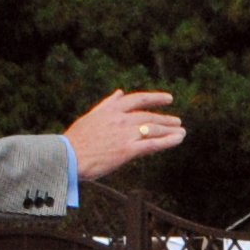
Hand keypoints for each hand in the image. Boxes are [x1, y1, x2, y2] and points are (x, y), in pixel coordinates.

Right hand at [65, 90, 184, 180]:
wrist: (67, 156)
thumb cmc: (76, 140)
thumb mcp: (91, 116)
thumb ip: (108, 104)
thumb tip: (119, 93)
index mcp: (111, 110)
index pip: (137, 99)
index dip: (155, 98)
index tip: (168, 98)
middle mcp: (120, 119)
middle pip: (149, 116)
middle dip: (165, 119)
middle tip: (177, 121)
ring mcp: (125, 134)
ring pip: (153, 129)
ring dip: (170, 130)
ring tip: (181, 131)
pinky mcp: (127, 150)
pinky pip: (153, 144)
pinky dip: (168, 141)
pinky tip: (178, 139)